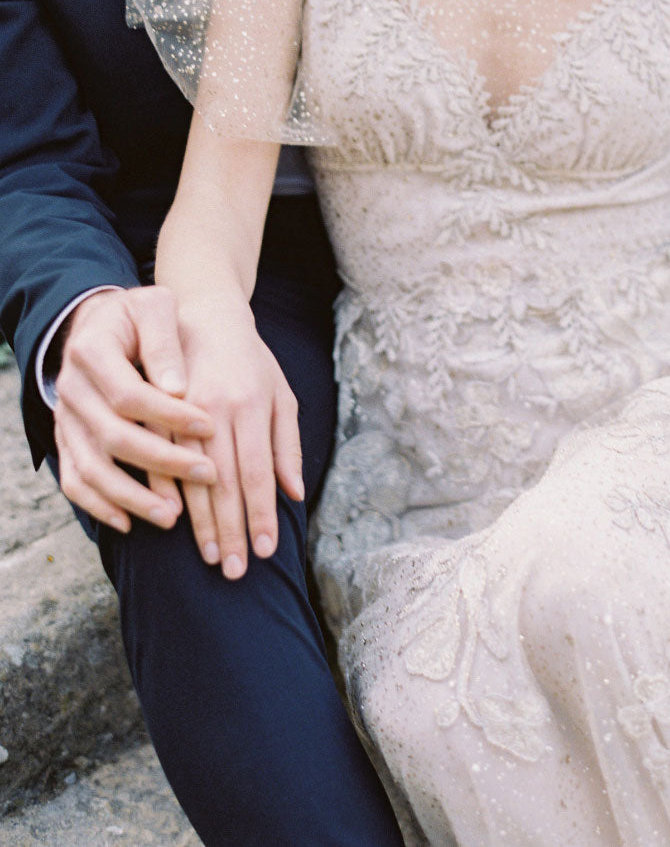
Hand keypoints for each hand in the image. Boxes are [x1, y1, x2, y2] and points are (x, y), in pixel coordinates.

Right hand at [53, 285, 216, 533]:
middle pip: (113, 437)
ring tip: (173, 516)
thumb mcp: (155, 308)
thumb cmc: (139, 316)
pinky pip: (75, 482)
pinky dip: (100, 505)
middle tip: (208, 475)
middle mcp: (71, 389)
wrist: (101, 322)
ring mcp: (65, 420)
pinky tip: (131, 522)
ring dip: (131, 496)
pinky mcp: (66, 441)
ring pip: (91, 468)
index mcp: (92, 351)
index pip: (130, 394)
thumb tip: (177, 387)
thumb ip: (164, 342)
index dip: (169, 414)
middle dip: (162, 461)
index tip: (209, 426)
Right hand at [173, 301, 303, 579]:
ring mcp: (182, 411)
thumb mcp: (280, 393)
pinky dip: (164, 495)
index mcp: (251, 405)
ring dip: (200, 523)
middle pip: (224, 483)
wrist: (205, 315)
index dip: (261, 514)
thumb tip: (295, 493)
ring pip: (189, 478)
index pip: (257, 472)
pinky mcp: (156, 411)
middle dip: (231, 530)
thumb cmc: (251, 360)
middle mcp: (216, 410)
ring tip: (210, 558)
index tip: (266, 551)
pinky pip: (157, 460)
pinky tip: (169, 523)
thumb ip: (287, 444)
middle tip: (236, 572)